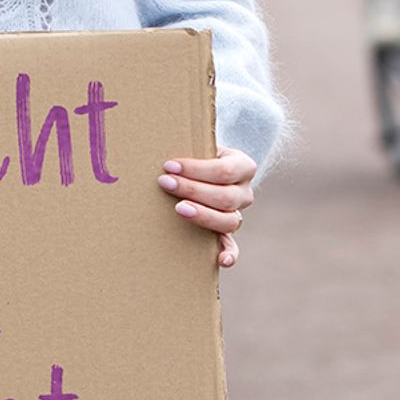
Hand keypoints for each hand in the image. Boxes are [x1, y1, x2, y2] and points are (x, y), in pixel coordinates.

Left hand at [157, 148, 252, 268]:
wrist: (205, 168)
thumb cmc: (197, 154)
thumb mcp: (198, 143)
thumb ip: (187, 141)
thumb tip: (154, 139)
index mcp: (243, 166)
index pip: (224, 170)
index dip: (196, 169)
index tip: (169, 165)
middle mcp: (245, 191)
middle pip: (225, 196)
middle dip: (193, 189)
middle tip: (165, 183)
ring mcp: (238, 213)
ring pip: (229, 220)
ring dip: (203, 215)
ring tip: (179, 208)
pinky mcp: (226, 231)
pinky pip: (232, 245)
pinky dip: (229, 254)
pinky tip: (221, 261)